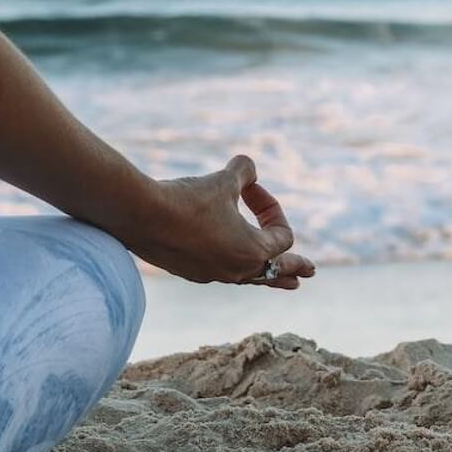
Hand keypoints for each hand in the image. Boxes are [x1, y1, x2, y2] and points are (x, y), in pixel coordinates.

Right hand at [127, 155, 315, 288]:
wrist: (141, 216)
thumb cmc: (187, 199)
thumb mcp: (222, 179)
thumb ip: (244, 172)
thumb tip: (249, 169)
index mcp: (253, 251)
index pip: (282, 235)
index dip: (272, 207)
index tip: (250, 188)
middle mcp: (237, 270)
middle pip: (275, 272)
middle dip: (294, 267)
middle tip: (310, 272)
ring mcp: (213, 275)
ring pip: (250, 278)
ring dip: (267, 275)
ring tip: (286, 282)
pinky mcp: (191, 272)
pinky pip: (222, 272)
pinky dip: (233, 266)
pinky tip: (230, 265)